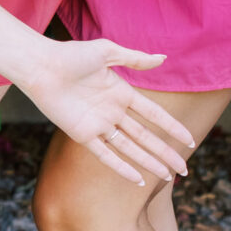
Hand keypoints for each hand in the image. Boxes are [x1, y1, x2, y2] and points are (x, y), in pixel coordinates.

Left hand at [24, 41, 195, 186]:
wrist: (40, 65)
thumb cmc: (70, 54)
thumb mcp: (106, 52)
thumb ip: (134, 59)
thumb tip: (163, 58)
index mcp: (121, 93)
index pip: (154, 114)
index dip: (171, 127)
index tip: (190, 141)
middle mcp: (112, 111)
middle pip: (146, 137)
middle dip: (166, 153)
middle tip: (185, 170)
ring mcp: (98, 124)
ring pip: (130, 148)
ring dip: (149, 163)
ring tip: (169, 177)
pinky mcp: (81, 134)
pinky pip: (105, 155)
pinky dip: (121, 167)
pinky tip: (137, 178)